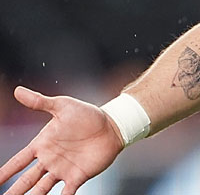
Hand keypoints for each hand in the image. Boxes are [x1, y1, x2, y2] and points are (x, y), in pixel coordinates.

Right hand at [0, 87, 123, 194]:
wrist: (113, 125)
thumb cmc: (87, 114)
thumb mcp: (62, 106)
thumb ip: (40, 102)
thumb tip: (17, 91)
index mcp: (42, 145)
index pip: (18, 161)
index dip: (5, 172)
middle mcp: (49, 160)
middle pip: (26, 180)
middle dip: (14, 191)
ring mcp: (63, 169)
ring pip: (41, 189)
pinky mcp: (78, 176)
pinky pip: (66, 193)